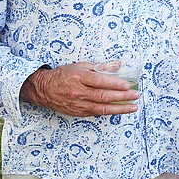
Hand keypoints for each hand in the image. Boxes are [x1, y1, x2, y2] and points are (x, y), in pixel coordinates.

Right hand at [19, 63, 139, 116]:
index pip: (99, 82)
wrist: (43, 89)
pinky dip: (109, 112)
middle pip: (103, 96)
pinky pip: (96, 113)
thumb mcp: (80, 66)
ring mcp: (78, 104)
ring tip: (133, 107)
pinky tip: (119, 110)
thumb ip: (100, 66)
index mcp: (79, 78)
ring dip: (119, 108)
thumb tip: (118, 65)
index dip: (114, 84)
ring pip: (102, 108)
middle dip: (122, 97)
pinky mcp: (78, 112)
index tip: (127, 85)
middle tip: (135, 95)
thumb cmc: (63, 75)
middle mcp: (78, 92)